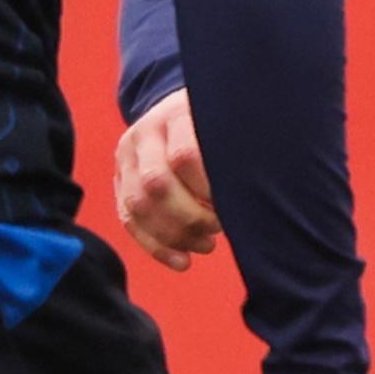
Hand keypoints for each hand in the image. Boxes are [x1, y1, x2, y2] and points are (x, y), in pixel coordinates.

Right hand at [116, 90, 222, 269]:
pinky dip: (156, 247)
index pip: (184, 156)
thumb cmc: (220, 126)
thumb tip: (254, 196)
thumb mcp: (231, 126)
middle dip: (190, 217)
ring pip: (138, 205)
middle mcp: (144, 134)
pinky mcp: (120, 180)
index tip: (234, 204)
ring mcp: (127, 157)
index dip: (207, 187)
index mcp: (176, 115)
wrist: (183, 112)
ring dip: (174, 235)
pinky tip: (182, 262)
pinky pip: (128, 219)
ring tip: (207, 245)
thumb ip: (237, 153)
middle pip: (156, 184)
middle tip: (219, 228)